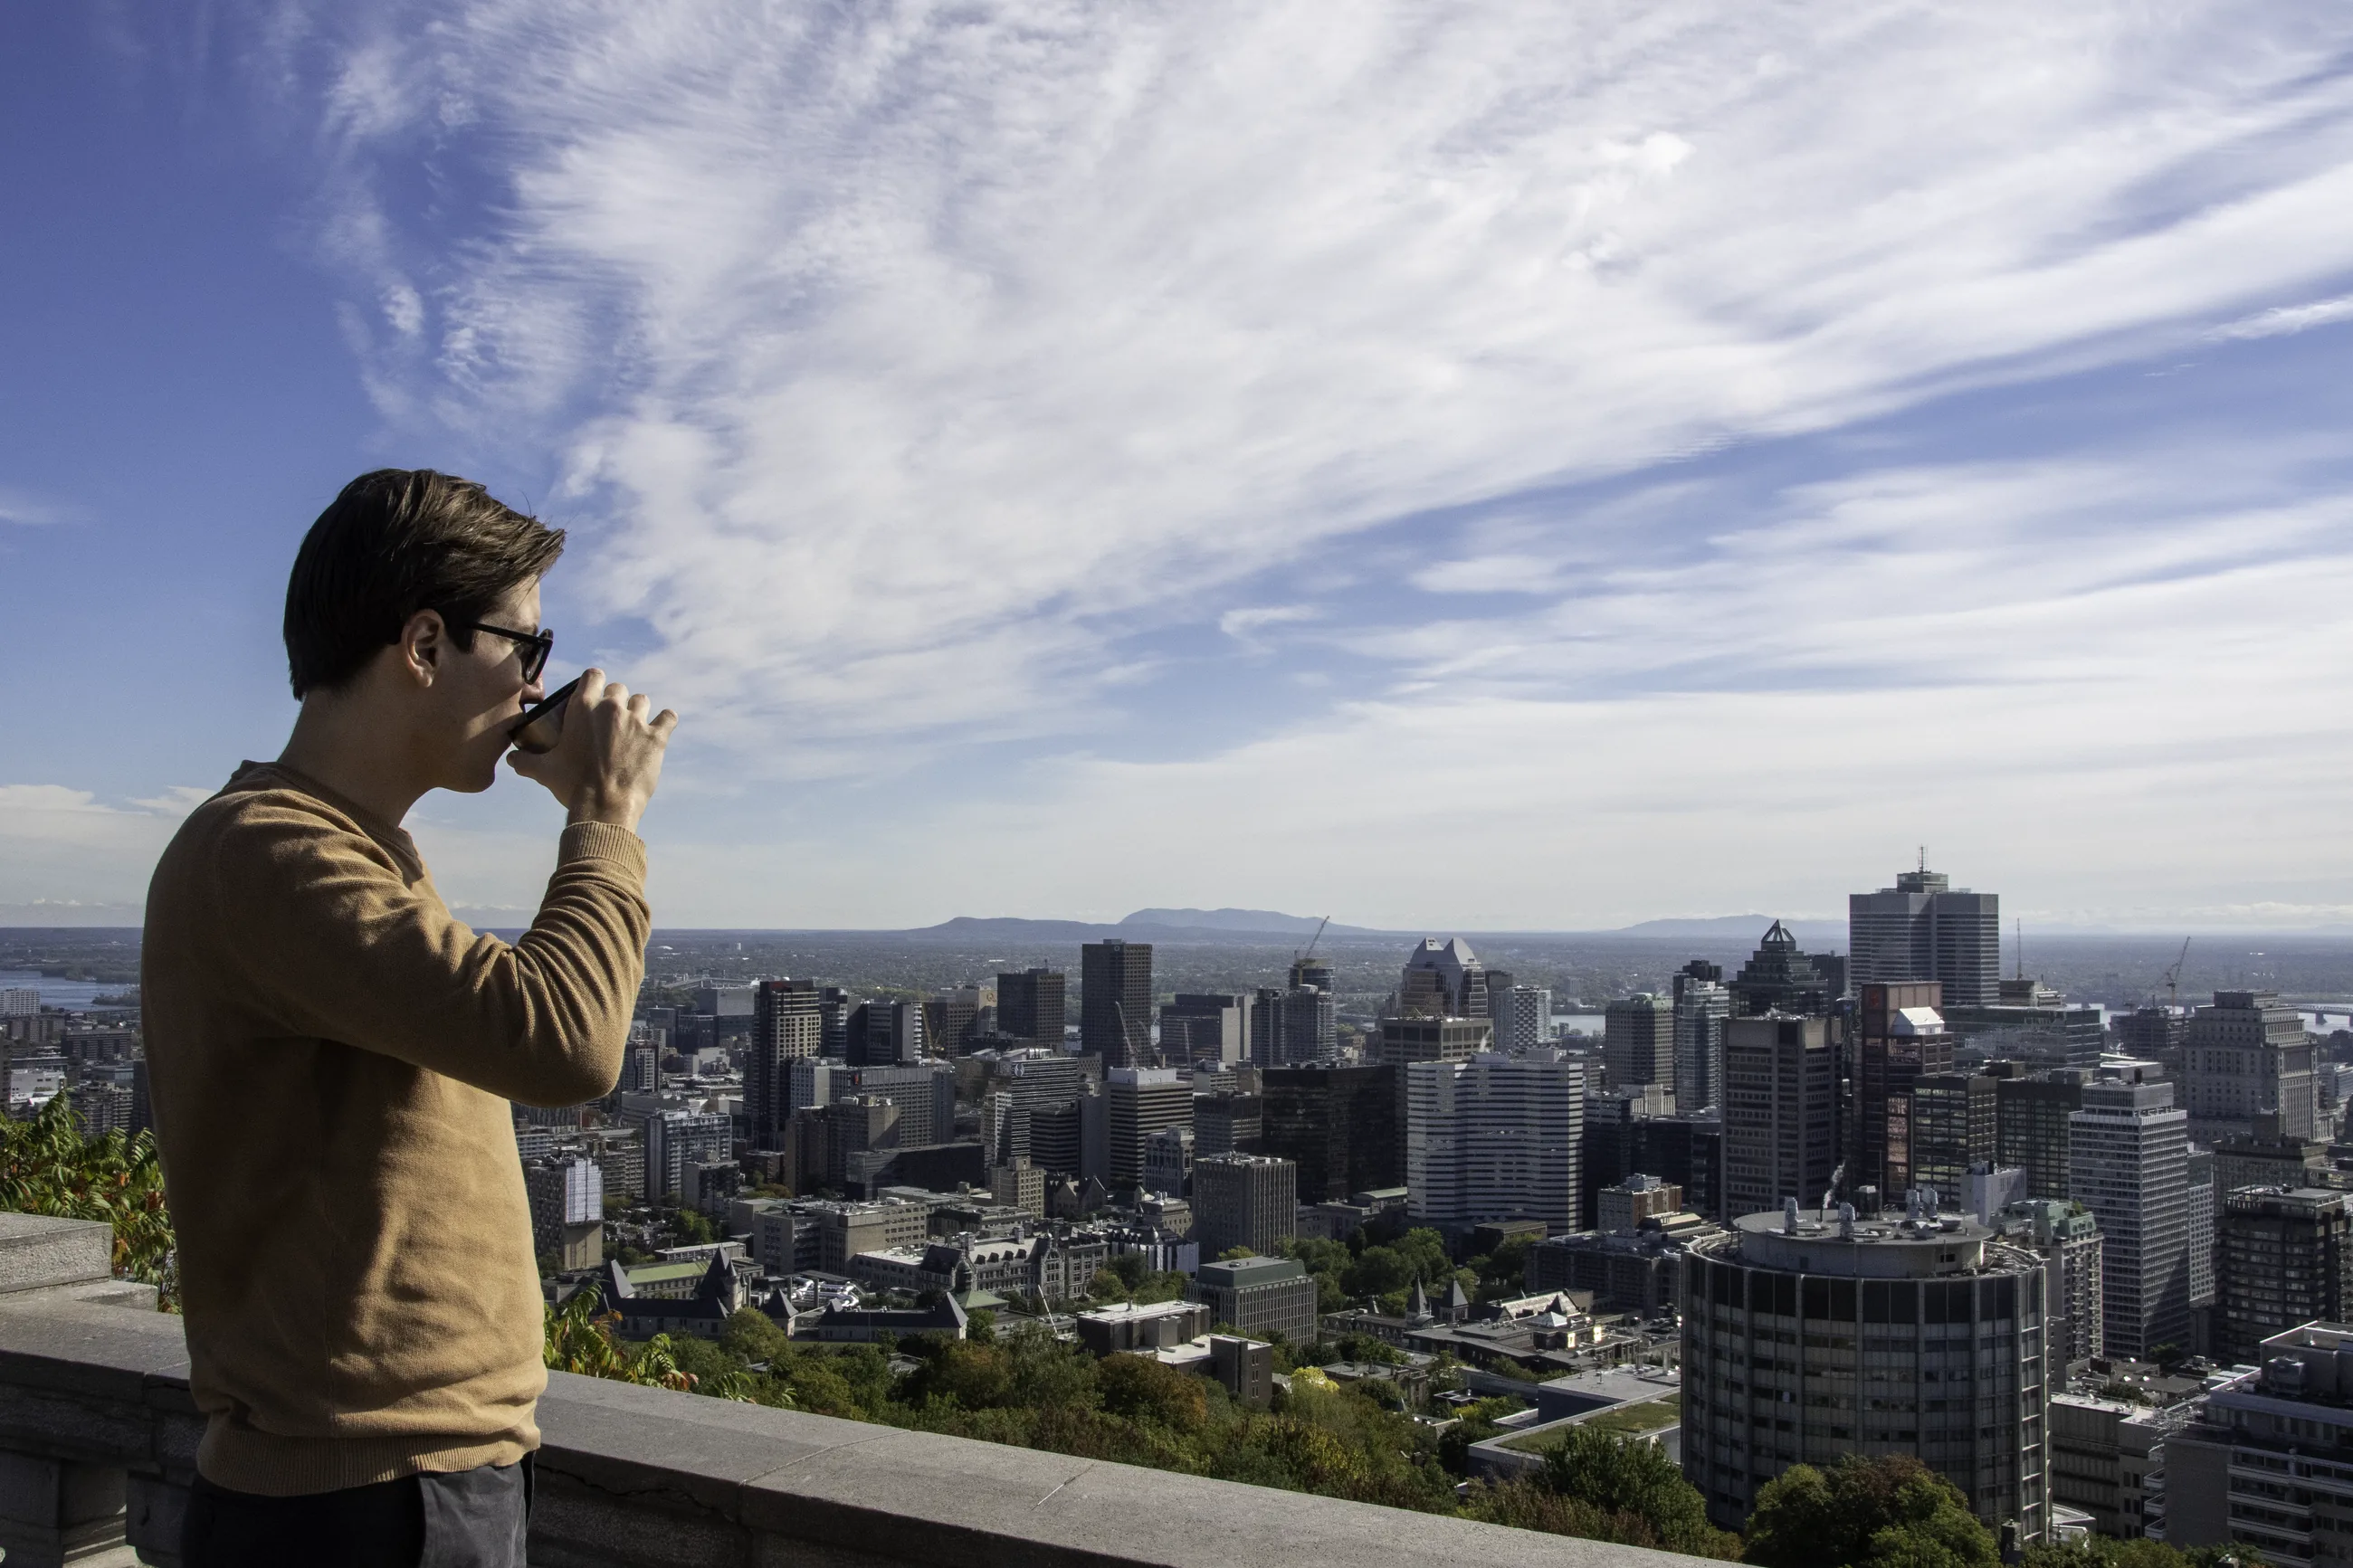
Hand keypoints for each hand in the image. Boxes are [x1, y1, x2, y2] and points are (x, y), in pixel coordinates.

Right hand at [508, 668, 677, 832]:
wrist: (604, 806)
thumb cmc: (572, 786)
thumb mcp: (544, 771)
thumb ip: (525, 760)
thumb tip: (511, 759)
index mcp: (583, 707)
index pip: (593, 675)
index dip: (595, 683)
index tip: (595, 694)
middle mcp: (611, 708)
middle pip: (619, 689)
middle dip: (615, 701)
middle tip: (611, 720)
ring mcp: (636, 721)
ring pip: (642, 701)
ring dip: (638, 711)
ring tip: (634, 726)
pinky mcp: (656, 737)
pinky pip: (669, 718)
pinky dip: (666, 721)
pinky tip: (662, 727)